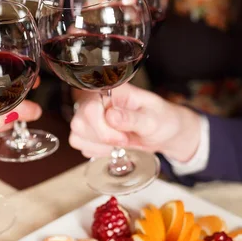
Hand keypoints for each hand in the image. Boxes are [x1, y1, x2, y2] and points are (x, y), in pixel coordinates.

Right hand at [69, 83, 200, 161]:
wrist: (164, 133)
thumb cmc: (161, 120)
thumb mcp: (153, 119)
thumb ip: (133, 118)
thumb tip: (111, 116)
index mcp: (111, 89)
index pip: (90, 106)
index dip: (104, 127)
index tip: (123, 136)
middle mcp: (97, 100)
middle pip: (79, 122)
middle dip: (103, 138)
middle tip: (124, 140)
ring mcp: (90, 115)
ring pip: (77, 134)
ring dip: (99, 145)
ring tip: (119, 141)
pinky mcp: (88, 131)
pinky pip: (80, 144)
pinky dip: (96, 151)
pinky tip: (112, 146)